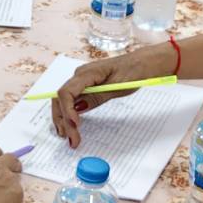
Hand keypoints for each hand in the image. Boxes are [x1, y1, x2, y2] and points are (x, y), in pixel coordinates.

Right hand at [51, 45, 172, 146]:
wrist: (141, 63)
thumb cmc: (132, 71)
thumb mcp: (117, 87)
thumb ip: (96, 97)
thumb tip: (77, 108)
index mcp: (86, 73)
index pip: (66, 92)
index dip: (67, 110)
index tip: (76, 125)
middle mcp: (79, 75)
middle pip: (60, 99)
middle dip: (63, 120)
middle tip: (72, 139)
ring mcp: (81, 81)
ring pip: (63, 100)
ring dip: (62, 118)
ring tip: (67, 136)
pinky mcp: (85, 86)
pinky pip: (71, 100)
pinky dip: (68, 113)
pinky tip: (70, 125)